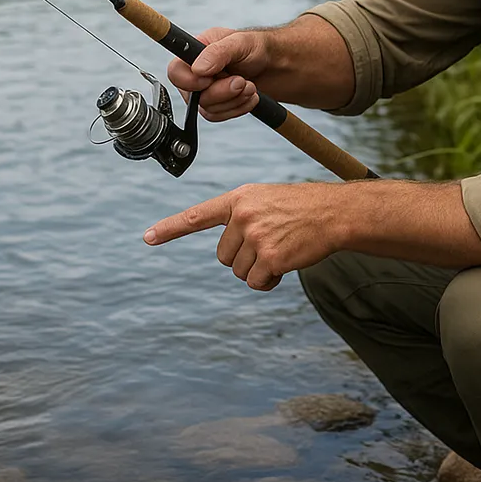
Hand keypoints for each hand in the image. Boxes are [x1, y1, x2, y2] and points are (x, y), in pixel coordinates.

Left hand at [143, 182, 343, 290]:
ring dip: (257, 270)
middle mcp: (243, 216)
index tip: (147, 238)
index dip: (170, 228)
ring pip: (238, 271)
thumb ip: (240, 217)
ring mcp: (256, 236)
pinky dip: (268, 281)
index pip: (197, 216)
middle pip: (223, 256)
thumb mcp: (265, 200)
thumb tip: (227, 254)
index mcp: (238, 199)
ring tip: (280, 250)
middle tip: (269, 243)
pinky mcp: (271, 257)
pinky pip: (256, 282)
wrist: (332, 213)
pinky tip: (285, 265)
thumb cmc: (300, 208)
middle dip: (243, 257)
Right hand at [167, 27, 267, 121]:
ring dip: (233, 100)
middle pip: (192, 96)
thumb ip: (217, 53)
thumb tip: (197, 69)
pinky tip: (250, 96)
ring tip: (250, 86)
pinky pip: (219, 116)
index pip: (176, 72)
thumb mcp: (240, 42)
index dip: (189, 81)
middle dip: (221, 92)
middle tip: (241, 81)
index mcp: (196, 51)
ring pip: (207, 110)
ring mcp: (207, 91)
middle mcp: (198, 73)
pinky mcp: (219, 105)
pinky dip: (238, 108)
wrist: (278, 66)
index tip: (210, 79)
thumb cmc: (258, 47)